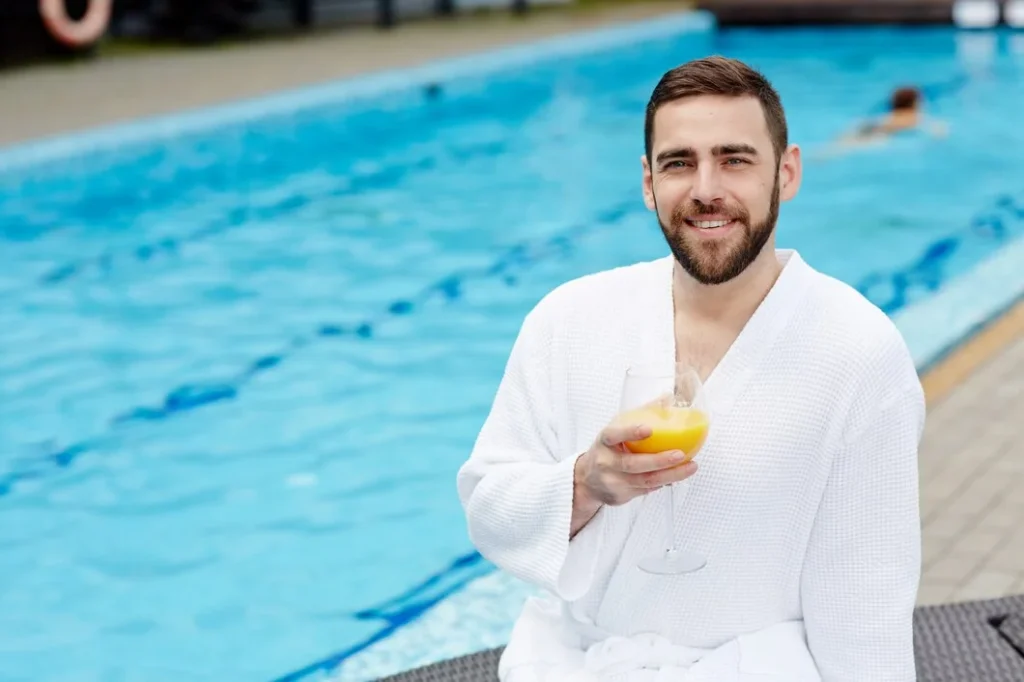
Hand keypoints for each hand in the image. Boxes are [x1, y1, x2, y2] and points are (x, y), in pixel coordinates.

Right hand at [574, 420, 697, 509]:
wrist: (587, 480)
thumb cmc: (608, 449)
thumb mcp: (616, 429)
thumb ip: (641, 413)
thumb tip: (668, 397)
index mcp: (604, 441)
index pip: (613, 435)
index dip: (630, 432)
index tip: (648, 428)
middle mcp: (606, 463)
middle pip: (633, 464)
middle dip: (659, 460)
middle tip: (680, 454)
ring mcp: (612, 482)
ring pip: (645, 481)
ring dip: (671, 475)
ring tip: (691, 467)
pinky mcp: (621, 497)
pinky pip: (647, 490)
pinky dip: (664, 482)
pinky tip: (677, 475)